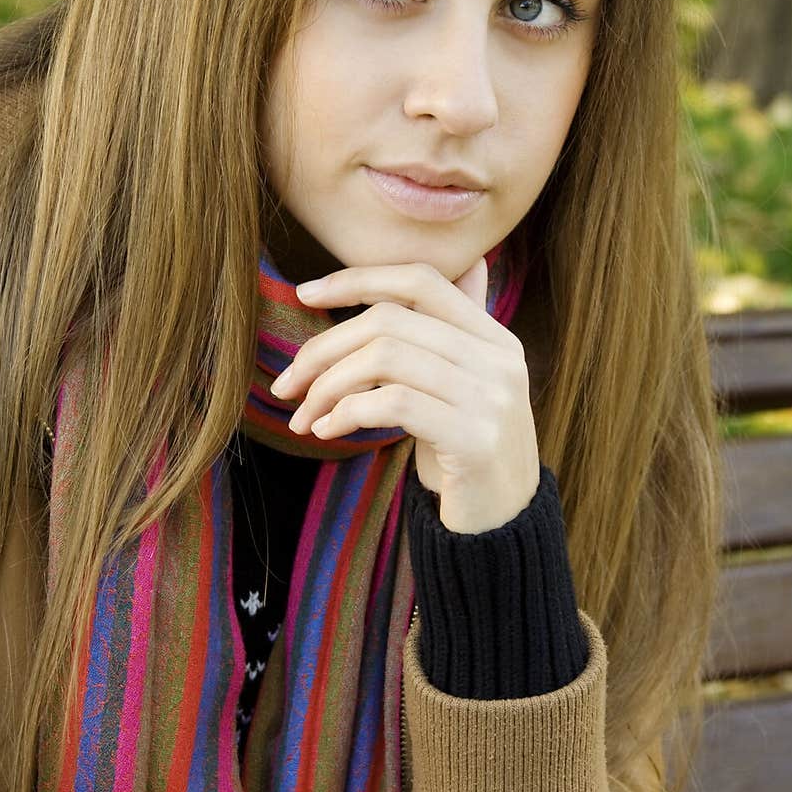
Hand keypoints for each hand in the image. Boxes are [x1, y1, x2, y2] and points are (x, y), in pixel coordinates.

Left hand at [268, 259, 539, 533]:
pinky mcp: (475, 440)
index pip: (421, 281)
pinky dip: (346, 413)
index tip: (305, 294)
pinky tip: (327, 432)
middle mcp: (499, 359)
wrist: (504, 524)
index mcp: (494, 337)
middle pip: (390, 322)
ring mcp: (491, 398)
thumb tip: (468, 266)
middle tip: (287, 384)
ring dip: (327, 387)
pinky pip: (393, 404)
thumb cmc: (467, 450)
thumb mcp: (464, 385)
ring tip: (304, 417)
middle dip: (324, 348)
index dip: (358, 279)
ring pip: (385, 358)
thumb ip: (454, 333)